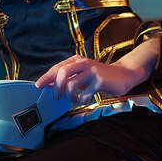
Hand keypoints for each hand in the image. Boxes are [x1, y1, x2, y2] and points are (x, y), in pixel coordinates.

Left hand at [35, 40, 160, 102]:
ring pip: (72, 84)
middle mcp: (83, 63)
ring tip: (73, 100)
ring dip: (69, 96)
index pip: (57, 67)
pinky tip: (84, 100)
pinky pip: (84, 93)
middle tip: (56, 98)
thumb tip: (50, 87)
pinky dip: (82, 100)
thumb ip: (69, 78)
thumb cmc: (98, 77)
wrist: (123, 75)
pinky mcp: (100, 81)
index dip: (46, 77)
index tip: (38, 86)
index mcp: (77, 60)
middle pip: (62, 73)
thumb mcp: (82, 74)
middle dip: (56, 87)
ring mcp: (92, 71)